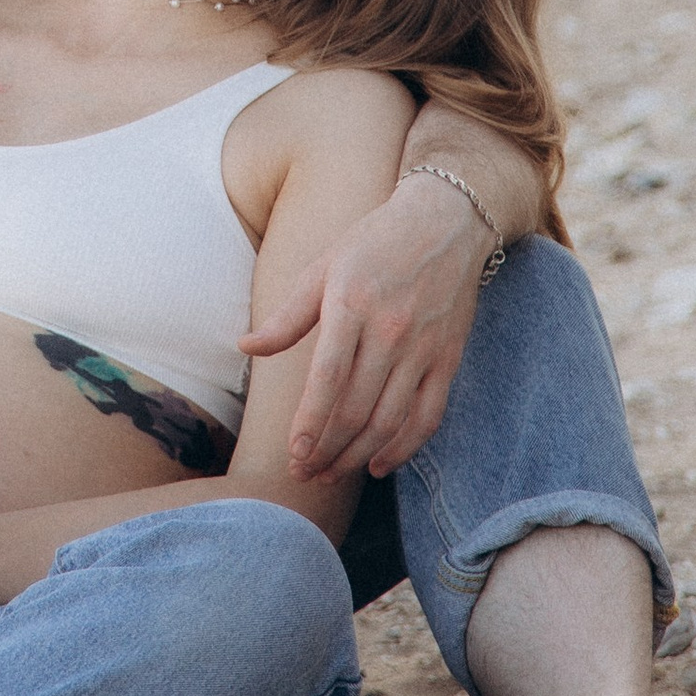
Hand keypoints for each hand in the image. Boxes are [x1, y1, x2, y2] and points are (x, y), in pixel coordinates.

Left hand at [240, 177, 486, 483]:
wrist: (446, 222)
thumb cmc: (374, 243)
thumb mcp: (323, 266)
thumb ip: (288, 315)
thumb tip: (247, 347)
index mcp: (352, 305)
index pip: (329, 378)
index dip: (311, 422)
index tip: (294, 454)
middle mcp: (390, 331)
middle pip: (357, 408)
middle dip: (327, 449)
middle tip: (303, 473)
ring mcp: (424, 348)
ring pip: (390, 420)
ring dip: (358, 456)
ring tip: (331, 474)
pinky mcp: (448, 359)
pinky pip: (427, 416)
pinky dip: (404, 448)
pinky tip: (379, 464)